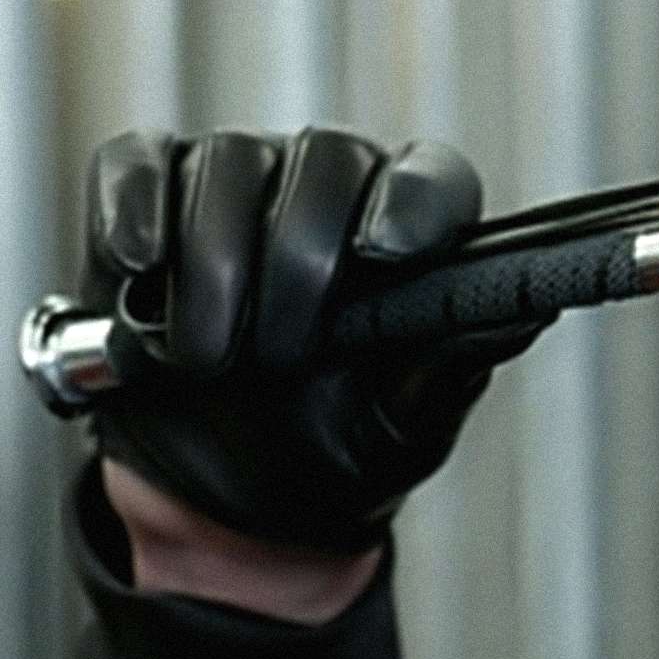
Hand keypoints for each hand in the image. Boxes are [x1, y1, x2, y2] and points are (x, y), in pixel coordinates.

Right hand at [77, 126, 517, 553]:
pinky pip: (139, 168)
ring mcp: (239, 181)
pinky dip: (136, 217)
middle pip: (327, 159)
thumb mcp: (400, 431)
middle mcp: (330, 188)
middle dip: (298, 261)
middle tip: (279, 358)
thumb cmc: (331, 450)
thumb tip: (522, 309)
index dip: (412, 202)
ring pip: (230, 165)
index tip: (384, 253)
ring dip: (214, 270)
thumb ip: (449, 367)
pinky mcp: (150, 195)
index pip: (431, 179)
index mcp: (410, 235)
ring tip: (207, 362)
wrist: (229, 499)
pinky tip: (141, 274)